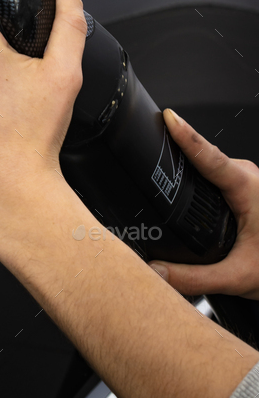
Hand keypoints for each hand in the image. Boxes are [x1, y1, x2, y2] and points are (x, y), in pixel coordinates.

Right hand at [148, 109, 258, 298]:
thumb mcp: (238, 277)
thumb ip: (196, 278)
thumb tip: (158, 271)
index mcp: (249, 189)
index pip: (210, 156)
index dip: (187, 136)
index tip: (169, 118)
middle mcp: (249, 178)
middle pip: (204, 157)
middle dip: (177, 151)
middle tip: (149, 146)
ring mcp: (248, 179)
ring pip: (210, 165)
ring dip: (189, 167)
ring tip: (164, 168)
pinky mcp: (246, 185)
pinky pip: (216, 172)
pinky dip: (198, 175)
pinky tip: (186, 186)